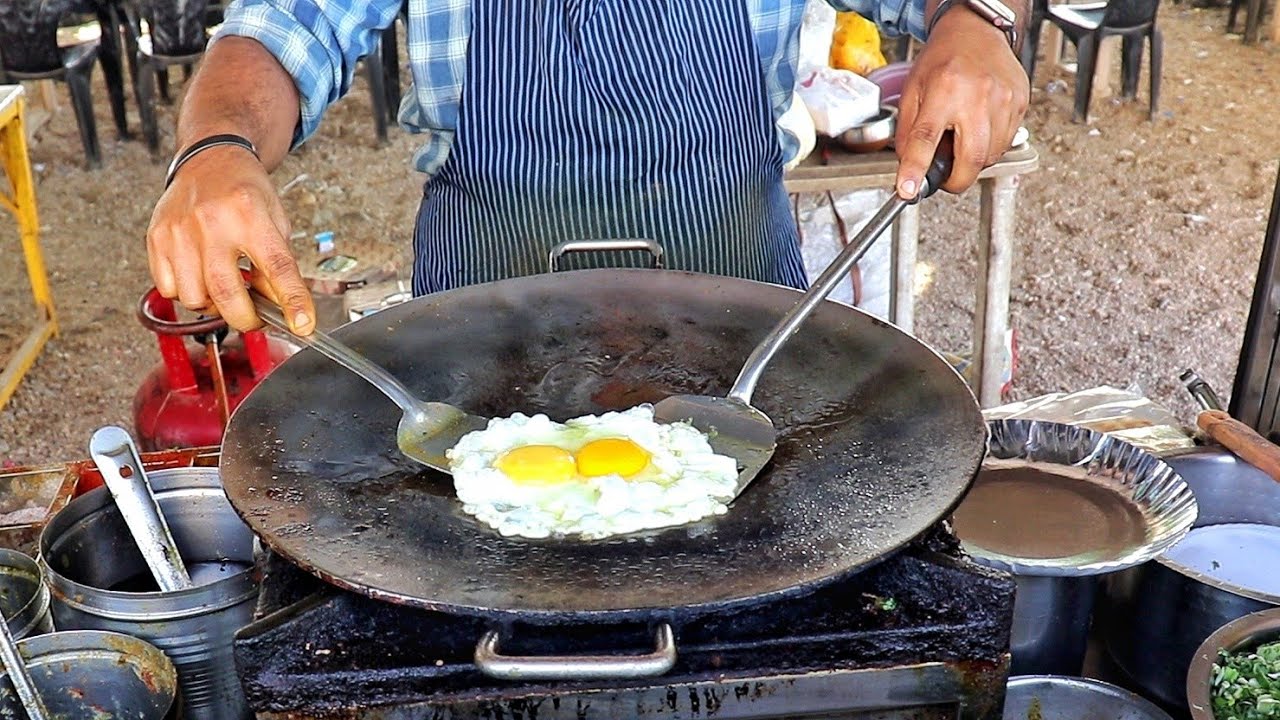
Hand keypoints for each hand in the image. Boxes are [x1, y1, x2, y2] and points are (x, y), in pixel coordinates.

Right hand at [146, 147, 315, 333]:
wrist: (209, 160)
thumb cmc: (245, 191)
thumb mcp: (277, 220)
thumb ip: (280, 264)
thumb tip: (281, 307)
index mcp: (251, 214)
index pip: (277, 267)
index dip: (293, 301)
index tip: (304, 325)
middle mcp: (212, 222)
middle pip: (227, 294)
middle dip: (247, 319)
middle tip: (257, 317)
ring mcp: (180, 231)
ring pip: (195, 299)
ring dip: (215, 306)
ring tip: (227, 287)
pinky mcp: (157, 238)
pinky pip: (169, 289)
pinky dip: (189, 295)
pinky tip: (202, 278)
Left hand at [893, 8, 1028, 198]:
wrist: (976, 33)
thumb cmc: (943, 59)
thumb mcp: (912, 91)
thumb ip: (908, 132)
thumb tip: (909, 168)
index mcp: (944, 90)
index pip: (926, 139)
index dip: (916, 170)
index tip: (909, 191)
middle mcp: (977, 95)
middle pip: (971, 158)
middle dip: (956, 179)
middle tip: (945, 177)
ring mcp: (1003, 100)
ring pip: (991, 156)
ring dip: (973, 161)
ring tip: (962, 140)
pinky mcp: (1019, 104)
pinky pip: (1005, 143)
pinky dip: (990, 147)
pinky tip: (978, 129)